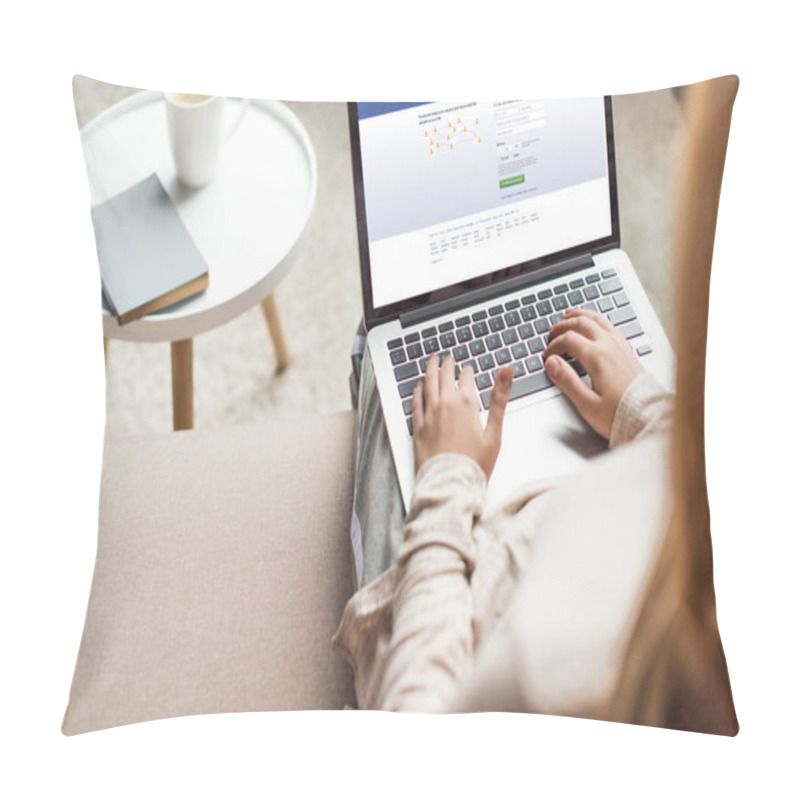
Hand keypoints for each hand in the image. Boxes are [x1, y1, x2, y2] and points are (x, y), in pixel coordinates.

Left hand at [412, 355, 512, 480]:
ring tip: (432, 361)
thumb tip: (506, 372)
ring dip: (430, 370)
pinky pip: (415, 401)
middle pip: (444, 376)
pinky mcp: (417, 427)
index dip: (468, 371)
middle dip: (447, 364)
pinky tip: (418, 386)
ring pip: (427, 384)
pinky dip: (417, 390)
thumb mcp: (495, 431)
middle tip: (447, 357)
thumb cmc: (475, 464)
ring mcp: (429, 415)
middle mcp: (444, 405)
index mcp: (466, 404)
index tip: (468, 368)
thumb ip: (499, 399)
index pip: (466, 377)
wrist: (450, 484)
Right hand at [544, 308, 642, 438]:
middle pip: (582, 323)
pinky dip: (596, 320)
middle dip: (563, 326)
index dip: (553, 346)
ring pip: (598, 320)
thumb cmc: (619, 414)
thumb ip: (567, 381)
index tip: (547, 356)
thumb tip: (552, 363)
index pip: (568, 340)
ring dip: (580, 316)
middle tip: (551, 333)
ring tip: (569, 315)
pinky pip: (609, 326)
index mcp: (598, 358)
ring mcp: (621, 346)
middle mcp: (610, 347)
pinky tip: (594, 324)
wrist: (648, 418)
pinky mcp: (627, 351)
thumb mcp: (587, 403)